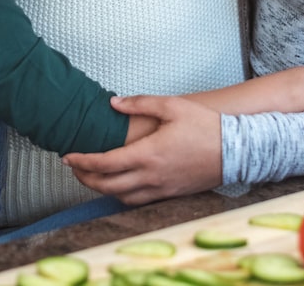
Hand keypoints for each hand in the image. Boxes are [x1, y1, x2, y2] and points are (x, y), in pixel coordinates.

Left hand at [65, 95, 221, 203]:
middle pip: (107, 185)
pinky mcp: (170, 194)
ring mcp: (161, 188)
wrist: (236, 150)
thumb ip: (141, 103)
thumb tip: (114, 103)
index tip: (67, 156)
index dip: (82, 162)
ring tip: (90, 175)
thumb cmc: (205, 125)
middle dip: (85, 177)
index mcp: (149, 154)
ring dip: (101, 188)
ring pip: (120, 197)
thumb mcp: (173, 106)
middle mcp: (151, 176)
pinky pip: (137, 201)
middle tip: (72, 166)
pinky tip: (118, 184)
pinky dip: (121, 195)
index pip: (105, 164)